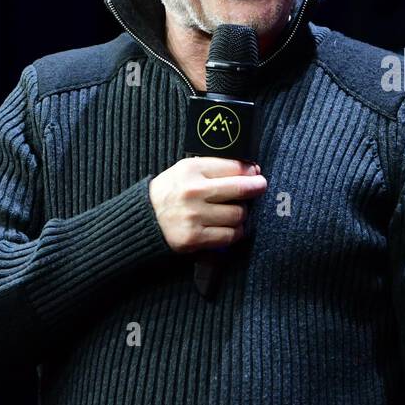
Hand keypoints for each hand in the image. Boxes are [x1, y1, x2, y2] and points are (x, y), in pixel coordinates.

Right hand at [147, 157, 266, 253]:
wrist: (143, 220)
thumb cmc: (170, 193)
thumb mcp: (185, 171)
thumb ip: (215, 168)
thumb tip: (251, 170)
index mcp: (191, 169)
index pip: (233, 167)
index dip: (250, 170)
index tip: (255, 173)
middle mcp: (193, 192)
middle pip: (240, 189)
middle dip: (256, 188)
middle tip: (260, 187)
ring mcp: (194, 216)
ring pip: (238, 214)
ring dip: (241, 214)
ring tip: (234, 211)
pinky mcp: (195, 238)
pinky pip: (230, 235)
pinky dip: (235, 232)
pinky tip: (229, 227)